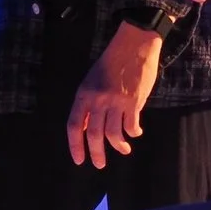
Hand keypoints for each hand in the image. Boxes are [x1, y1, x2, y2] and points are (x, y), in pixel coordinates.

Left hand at [68, 23, 162, 168]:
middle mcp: (98, 99)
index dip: (75, 145)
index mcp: (84, 94)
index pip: (75, 125)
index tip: (79, 160)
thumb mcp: (92, 80)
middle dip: (96, 153)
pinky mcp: (133, 101)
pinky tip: (136, 133)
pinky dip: (133, 133)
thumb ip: (89, 103)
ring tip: (123, 150)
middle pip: (94, 134)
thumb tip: (87, 128)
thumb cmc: (113, 62)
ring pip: (113, 134)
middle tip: (100, 165)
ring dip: (118, 146)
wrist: (134, 44)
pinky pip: (131, 126)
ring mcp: (116, 101)